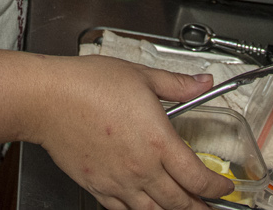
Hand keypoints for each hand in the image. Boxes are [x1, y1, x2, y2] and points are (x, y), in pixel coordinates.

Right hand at [31, 56, 233, 209]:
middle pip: (180, 202)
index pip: (198, 178)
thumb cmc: (88, 84)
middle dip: (201, 208)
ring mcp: (119, 182)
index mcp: (159, 142)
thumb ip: (176, 84)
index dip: (217, 188)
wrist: (48, 99)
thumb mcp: (141, 76)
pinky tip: (144, 209)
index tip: (224, 188)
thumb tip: (203, 82)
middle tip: (210, 209)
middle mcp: (142, 168)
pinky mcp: (98, 187)